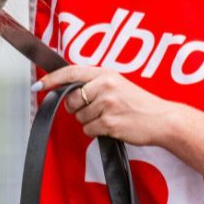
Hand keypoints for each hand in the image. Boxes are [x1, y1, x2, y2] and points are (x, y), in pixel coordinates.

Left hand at [35, 65, 176, 145]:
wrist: (164, 120)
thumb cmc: (139, 103)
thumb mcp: (117, 83)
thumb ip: (94, 83)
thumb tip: (66, 88)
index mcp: (105, 74)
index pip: (70, 73)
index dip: (52, 79)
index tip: (39, 85)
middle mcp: (105, 86)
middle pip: (70, 99)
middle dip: (76, 107)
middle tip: (94, 109)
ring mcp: (107, 104)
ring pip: (79, 116)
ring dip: (89, 120)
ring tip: (109, 117)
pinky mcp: (110, 122)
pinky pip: (88, 129)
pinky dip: (95, 131)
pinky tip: (111, 126)